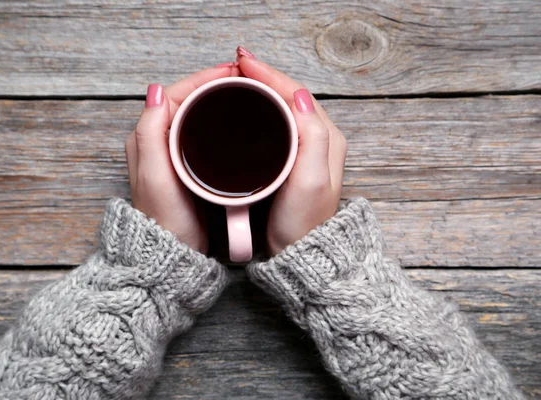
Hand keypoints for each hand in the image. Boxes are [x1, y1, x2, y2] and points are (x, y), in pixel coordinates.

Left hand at [125, 65, 240, 252]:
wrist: (173, 253)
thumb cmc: (164, 219)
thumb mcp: (155, 175)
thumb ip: (151, 132)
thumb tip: (155, 90)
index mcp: (146, 137)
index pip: (176, 93)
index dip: (204, 79)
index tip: (232, 73)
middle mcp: (158, 141)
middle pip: (188, 100)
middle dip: (215, 86)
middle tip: (244, 80)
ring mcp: (174, 153)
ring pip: (197, 116)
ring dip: (219, 102)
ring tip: (246, 96)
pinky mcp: (189, 166)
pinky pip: (204, 133)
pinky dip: (220, 123)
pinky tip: (238, 125)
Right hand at [237, 51, 346, 254]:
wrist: (300, 253)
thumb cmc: (302, 223)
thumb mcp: (310, 180)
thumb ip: (311, 136)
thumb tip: (299, 96)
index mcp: (327, 138)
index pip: (296, 92)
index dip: (269, 74)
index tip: (243, 63)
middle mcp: (320, 139)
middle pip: (290, 95)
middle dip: (264, 75)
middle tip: (237, 64)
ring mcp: (306, 149)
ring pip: (283, 107)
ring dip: (262, 89)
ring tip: (239, 79)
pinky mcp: (293, 160)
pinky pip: (278, 123)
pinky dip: (261, 109)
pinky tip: (246, 109)